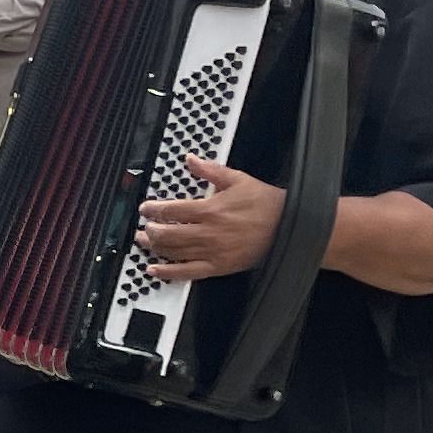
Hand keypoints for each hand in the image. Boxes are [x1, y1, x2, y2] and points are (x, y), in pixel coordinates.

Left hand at [136, 157, 282, 281]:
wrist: (288, 225)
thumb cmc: (265, 203)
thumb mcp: (238, 180)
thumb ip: (210, 170)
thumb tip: (191, 159)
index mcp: (210, 209)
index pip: (172, 210)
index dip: (154, 209)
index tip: (146, 208)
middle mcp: (208, 232)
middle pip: (168, 234)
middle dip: (150, 230)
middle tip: (143, 226)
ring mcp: (212, 252)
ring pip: (174, 252)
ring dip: (154, 247)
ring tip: (143, 242)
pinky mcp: (218, 267)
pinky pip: (188, 272)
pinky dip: (168, 272)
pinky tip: (154, 270)